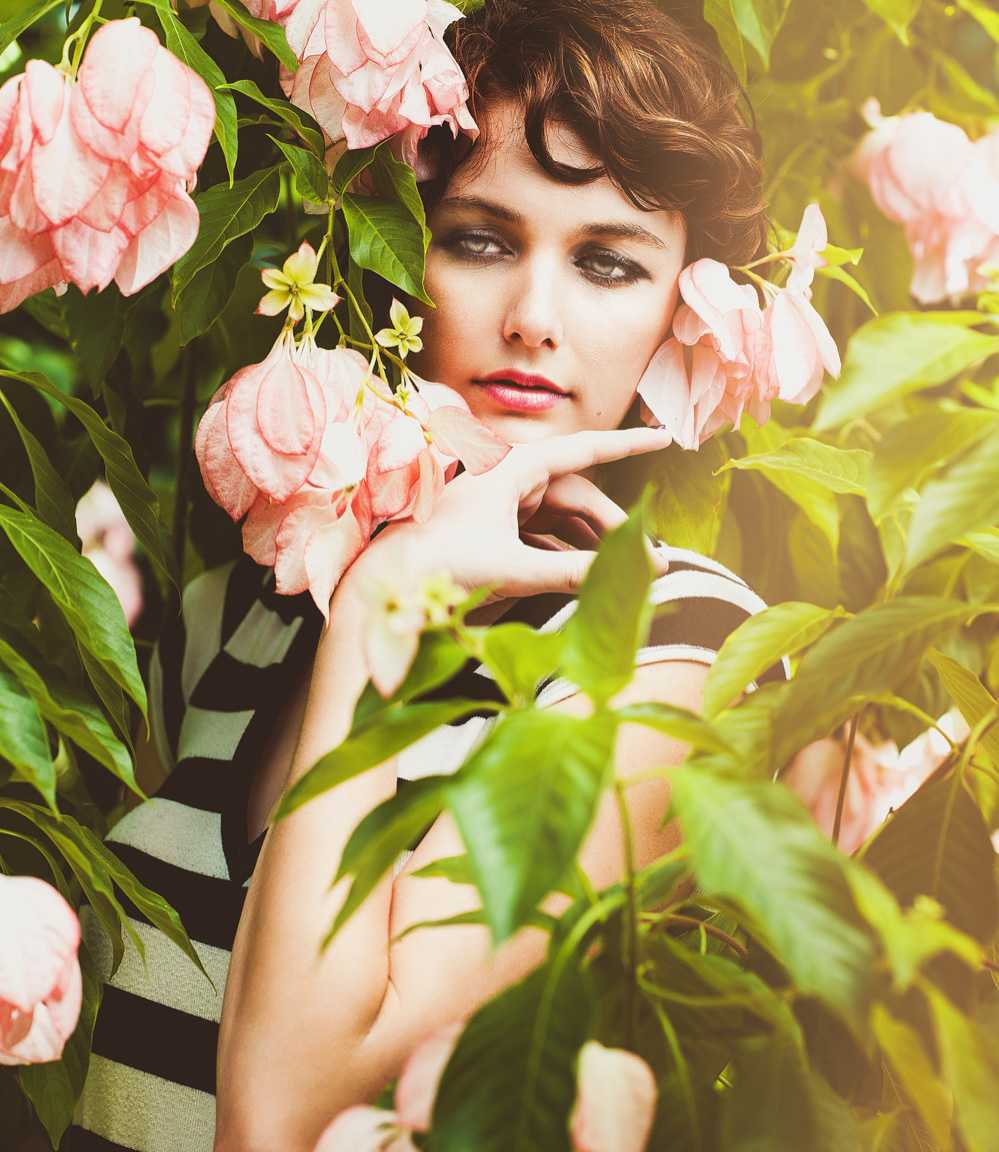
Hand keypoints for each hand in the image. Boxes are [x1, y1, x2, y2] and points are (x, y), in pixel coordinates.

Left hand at [347, 426, 670, 601]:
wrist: (385, 585)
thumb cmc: (441, 566)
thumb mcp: (513, 570)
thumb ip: (570, 574)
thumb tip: (623, 578)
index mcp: (514, 469)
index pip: (585, 450)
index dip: (629, 443)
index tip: (667, 436)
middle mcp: (509, 478)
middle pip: (578, 494)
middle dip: (614, 525)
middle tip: (649, 560)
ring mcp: (500, 503)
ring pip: (562, 517)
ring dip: (591, 541)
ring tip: (620, 570)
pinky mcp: (492, 527)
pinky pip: (541, 534)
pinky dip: (563, 551)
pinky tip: (581, 573)